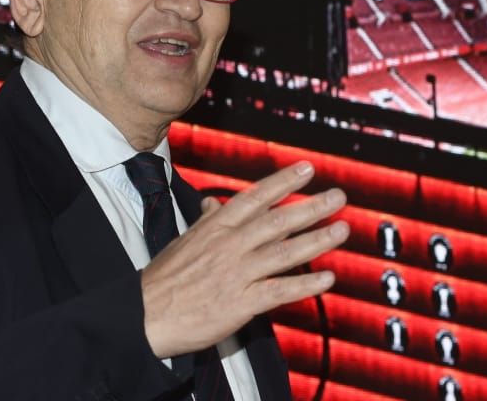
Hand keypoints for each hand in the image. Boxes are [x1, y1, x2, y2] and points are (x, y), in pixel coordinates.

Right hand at [139, 161, 347, 357]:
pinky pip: (279, 291)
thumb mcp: (184, 241)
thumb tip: (213, 203)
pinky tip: (328, 279)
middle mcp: (230, 246)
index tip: (308, 168)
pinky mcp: (240, 303)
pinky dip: (305, 285)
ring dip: (317, 240)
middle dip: (312, 207)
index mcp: (216, 228)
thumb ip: (207, 222)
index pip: (255, 198)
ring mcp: (237, 274)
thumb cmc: (164, 279)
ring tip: (342, 230)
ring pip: (284, 252)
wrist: (144, 317)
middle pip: (278, 221)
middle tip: (339, 196)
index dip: (283, 182)